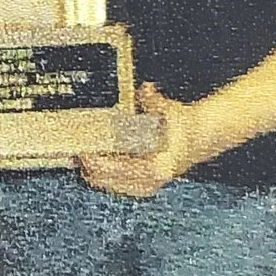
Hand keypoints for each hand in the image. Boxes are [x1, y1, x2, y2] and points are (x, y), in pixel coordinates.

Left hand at [78, 84, 214, 199]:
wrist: (201, 137)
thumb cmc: (185, 126)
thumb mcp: (169, 110)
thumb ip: (154, 101)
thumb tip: (146, 90)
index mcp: (157, 167)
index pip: (120, 169)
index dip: (99, 163)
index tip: (85, 153)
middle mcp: (151, 180)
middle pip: (110, 182)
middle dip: (91, 169)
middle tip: (75, 156)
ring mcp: (147, 185)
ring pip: (112, 186)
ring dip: (95, 174)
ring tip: (79, 161)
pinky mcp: (143, 184)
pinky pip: (117, 184)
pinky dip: (104, 176)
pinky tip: (92, 167)